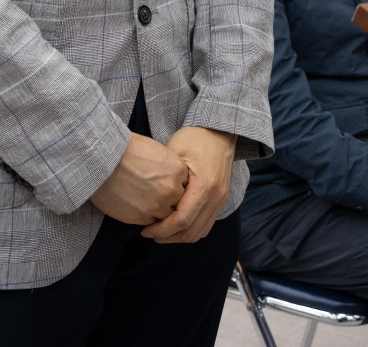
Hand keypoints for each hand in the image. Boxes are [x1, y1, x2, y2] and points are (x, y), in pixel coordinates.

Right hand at [90, 132, 189, 225]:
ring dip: (159, 213)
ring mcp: (158, 206)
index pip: (187, 187)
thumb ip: (171, 169)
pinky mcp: (141, 218)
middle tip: (158, 198)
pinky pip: (151, 223)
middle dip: (172, 203)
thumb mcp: (158, 152)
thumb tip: (173, 180)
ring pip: (167, 217)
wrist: (103, 159)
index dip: (178, 188)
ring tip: (147, 204)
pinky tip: (137, 207)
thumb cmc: (128, 150)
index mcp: (179, 170)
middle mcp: (172, 190)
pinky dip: (146, 218)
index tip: (168, 186)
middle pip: (180, 204)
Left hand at [143, 126, 236, 243]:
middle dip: (168, 237)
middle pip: (191, 231)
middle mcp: (216, 197)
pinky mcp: (221, 201)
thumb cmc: (195, 138)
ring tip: (161, 231)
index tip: (146, 230)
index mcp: (205, 185)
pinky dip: (190, 230)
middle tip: (150, 233)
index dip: (162, 229)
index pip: (182, 220)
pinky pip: (206, 225)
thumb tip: (148, 204)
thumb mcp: (175, 153)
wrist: (220, 131)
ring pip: (199, 232)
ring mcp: (221, 200)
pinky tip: (175, 225)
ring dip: (179, 236)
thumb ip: (165, 180)